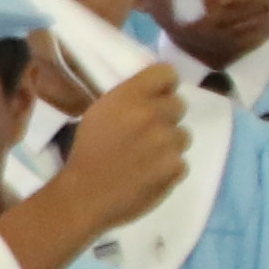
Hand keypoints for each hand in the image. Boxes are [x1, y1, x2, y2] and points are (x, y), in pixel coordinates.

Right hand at [14, 60, 191, 264]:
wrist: (84, 195)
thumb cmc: (88, 151)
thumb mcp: (101, 111)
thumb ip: (130, 97)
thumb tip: (157, 91)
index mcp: (130, 96)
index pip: (167, 73)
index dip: (164, 86)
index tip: (157, 96)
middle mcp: (152, 114)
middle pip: (180, 104)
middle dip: (166, 117)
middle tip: (148, 132)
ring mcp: (167, 142)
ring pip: (183, 135)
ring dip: (169, 144)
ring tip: (146, 157)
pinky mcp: (175, 167)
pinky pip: (181, 161)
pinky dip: (169, 168)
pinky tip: (149, 174)